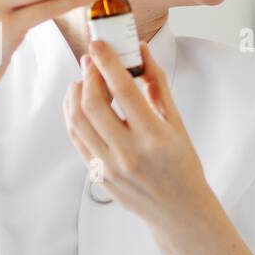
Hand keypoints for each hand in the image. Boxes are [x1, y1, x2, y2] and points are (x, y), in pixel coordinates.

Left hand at [62, 38, 211, 228]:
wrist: (178, 210)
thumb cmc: (182, 164)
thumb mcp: (177, 123)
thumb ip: (157, 85)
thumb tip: (141, 51)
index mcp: (155, 137)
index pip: (123, 90)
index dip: (107, 62)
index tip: (98, 44)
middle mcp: (129, 153)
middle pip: (93, 104)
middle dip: (88, 75)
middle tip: (90, 59)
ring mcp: (109, 167)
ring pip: (77, 121)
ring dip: (75, 94)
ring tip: (82, 79)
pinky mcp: (97, 175)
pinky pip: (76, 139)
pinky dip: (72, 115)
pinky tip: (79, 102)